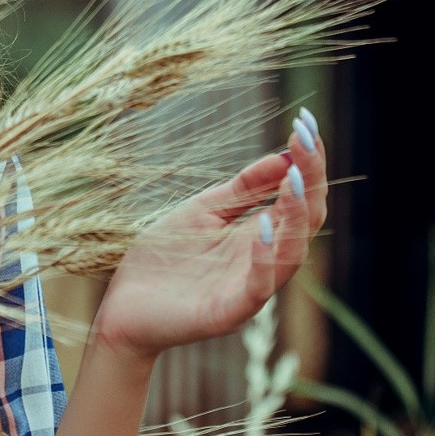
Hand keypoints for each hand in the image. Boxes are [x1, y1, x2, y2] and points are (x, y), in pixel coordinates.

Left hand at [90, 111, 326, 362]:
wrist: (123, 306)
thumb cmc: (163, 259)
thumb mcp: (203, 211)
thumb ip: (243, 189)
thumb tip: (284, 155)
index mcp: (260, 235)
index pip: (299, 197)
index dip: (308, 162)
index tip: (307, 123)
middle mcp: (264, 261)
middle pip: (305, 222)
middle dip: (311, 181)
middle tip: (308, 143)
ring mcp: (248, 289)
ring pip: (291, 255)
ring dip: (295, 216)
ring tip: (295, 179)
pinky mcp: (227, 313)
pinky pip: (257, 288)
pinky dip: (266, 259)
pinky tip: (264, 228)